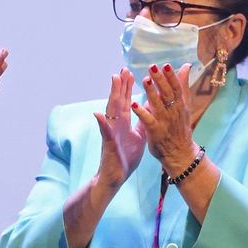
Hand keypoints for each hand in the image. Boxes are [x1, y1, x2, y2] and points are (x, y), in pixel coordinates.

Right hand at [92, 69, 145, 186]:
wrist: (115, 178)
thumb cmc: (125, 158)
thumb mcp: (139, 137)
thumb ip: (142, 123)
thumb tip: (149, 110)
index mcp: (124, 124)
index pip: (126, 102)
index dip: (128, 88)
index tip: (130, 73)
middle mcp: (116, 125)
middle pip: (118, 101)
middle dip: (121, 85)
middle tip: (123, 69)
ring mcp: (111, 133)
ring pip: (111, 111)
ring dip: (112, 95)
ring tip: (114, 80)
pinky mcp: (108, 144)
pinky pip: (105, 132)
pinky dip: (102, 123)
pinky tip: (98, 114)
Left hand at [130, 64, 197, 175]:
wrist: (180, 153)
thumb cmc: (180, 126)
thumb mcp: (185, 105)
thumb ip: (183, 85)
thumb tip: (186, 66)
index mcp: (180, 104)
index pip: (176, 87)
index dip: (171, 77)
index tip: (165, 65)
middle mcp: (173, 111)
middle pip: (167, 93)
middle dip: (160, 80)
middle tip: (152, 67)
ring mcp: (164, 121)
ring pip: (157, 104)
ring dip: (151, 92)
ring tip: (144, 80)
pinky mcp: (155, 131)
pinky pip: (148, 120)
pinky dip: (141, 112)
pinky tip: (134, 104)